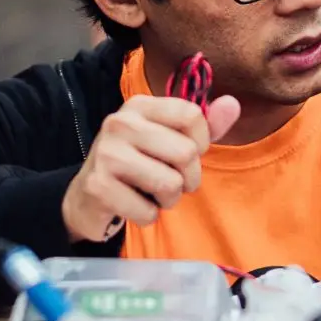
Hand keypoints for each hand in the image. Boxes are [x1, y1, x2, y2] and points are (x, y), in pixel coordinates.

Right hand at [63, 93, 240, 242]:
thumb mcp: (168, 139)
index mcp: (140, 105)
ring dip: (169, 199)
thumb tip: (233, 104)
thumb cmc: (137, 165)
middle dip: (188, 178)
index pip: (192, 115)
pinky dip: (147, 216)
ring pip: (170, 184)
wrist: (87, 197)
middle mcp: (120, 123)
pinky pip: (148, 212)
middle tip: (172, 183)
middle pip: (185, 152)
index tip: (188, 153)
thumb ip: (204, 125)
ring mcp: (107, 154)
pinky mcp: (98, 186)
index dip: (201, 142)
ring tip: (152, 194)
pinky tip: (133, 206)